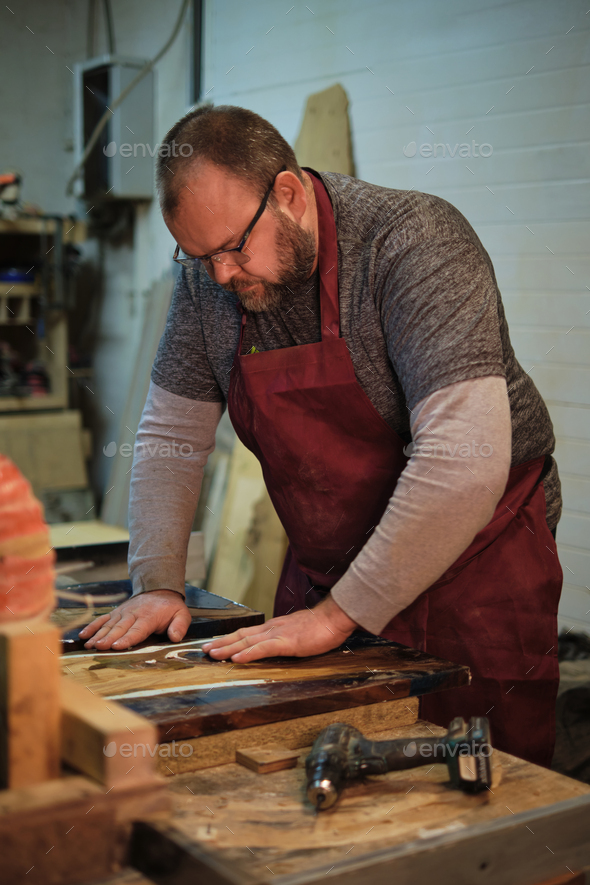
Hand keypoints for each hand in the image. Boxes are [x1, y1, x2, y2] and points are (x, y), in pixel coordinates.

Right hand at [78, 589, 191, 649]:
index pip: (137, 630)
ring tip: (89, 645)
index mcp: (149, 617)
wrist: (159, 589)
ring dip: (98, 634)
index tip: (117, 646)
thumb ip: (179, 626)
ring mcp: (123, 613)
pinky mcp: (116, 612)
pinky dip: (92, 626)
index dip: (127, 638)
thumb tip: (175, 637)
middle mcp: (133, 614)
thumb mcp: (182, 614)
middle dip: (108, 638)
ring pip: (109, 624)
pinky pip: (103, 619)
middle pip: (120, 628)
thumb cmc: (170, 607)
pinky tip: (83, 635)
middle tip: (99, 647)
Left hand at [202, 595, 356, 662]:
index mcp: (274, 627)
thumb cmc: (321, 627)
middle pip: (241, 636)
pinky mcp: (286, 643)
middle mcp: (271, 629)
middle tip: (204, 650)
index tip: (215, 644)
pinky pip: (262, 649)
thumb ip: (286, 638)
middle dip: (221, 643)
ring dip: (227, 648)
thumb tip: (276, 645)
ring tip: (212, 654)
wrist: (334, 619)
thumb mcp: (298, 632)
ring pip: (247, 642)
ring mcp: (277, 635)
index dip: (229, 639)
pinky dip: (247, 654)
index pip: (247, 633)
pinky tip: (235, 658)